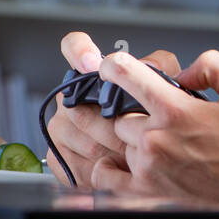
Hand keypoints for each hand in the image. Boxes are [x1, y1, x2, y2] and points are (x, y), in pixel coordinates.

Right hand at [45, 31, 181, 186]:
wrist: (143, 157)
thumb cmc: (150, 117)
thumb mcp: (162, 87)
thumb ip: (161, 68)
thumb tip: (154, 67)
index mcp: (90, 75)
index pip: (73, 46)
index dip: (79, 51)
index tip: (92, 65)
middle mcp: (70, 98)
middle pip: (84, 109)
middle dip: (118, 128)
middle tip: (141, 136)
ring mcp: (59, 126)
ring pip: (87, 142)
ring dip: (117, 153)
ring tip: (137, 155)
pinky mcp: (57, 156)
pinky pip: (78, 166)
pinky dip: (104, 173)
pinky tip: (119, 169)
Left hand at [88, 49, 218, 211]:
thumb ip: (211, 65)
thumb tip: (181, 72)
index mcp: (176, 110)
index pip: (124, 73)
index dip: (113, 64)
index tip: (111, 67)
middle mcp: (156, 139)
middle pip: (122, 113)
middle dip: (139, 113)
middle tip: (167, 122)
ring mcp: (148, 169)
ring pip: (121, 143)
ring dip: (136, 141)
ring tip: (168, 147)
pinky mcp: (145, 195)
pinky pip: (106, 176)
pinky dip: (112, 168)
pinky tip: (131, 163)